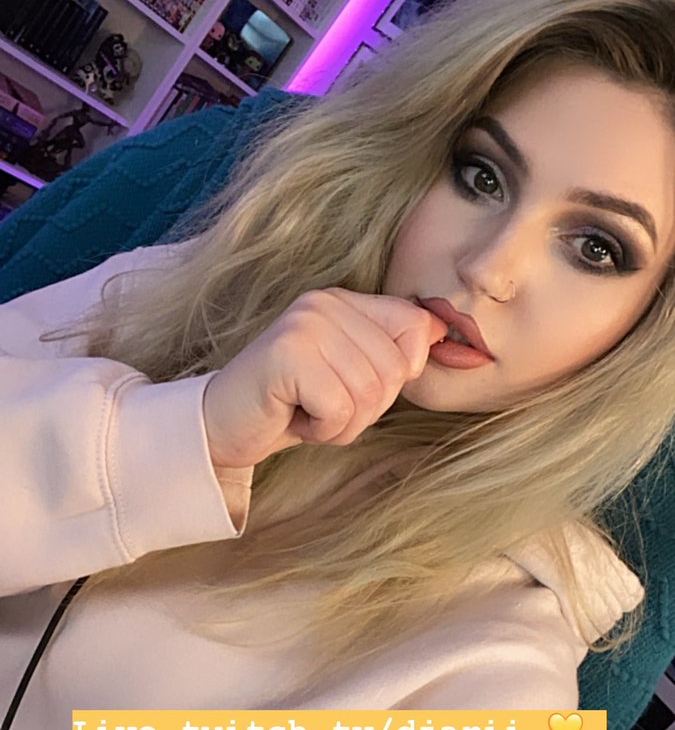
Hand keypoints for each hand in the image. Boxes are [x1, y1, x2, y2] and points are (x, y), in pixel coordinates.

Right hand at [203, 287, 447, 469]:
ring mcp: (304, 325)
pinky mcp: (287, 355)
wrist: (222, 426)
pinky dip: (322, 429)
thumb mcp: (350, 375)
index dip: (400, 372)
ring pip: (369, 392)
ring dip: (342, 422)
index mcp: (343, 300)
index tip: (356, 386)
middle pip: (394, 368)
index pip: (415, 327)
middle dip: (366, 408)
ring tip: (307, 411)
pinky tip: (293, 417)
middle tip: (323, 406)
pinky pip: (340, 408)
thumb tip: (442, 333)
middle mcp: (324, 303)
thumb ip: (390, 351)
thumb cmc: (291, 406)